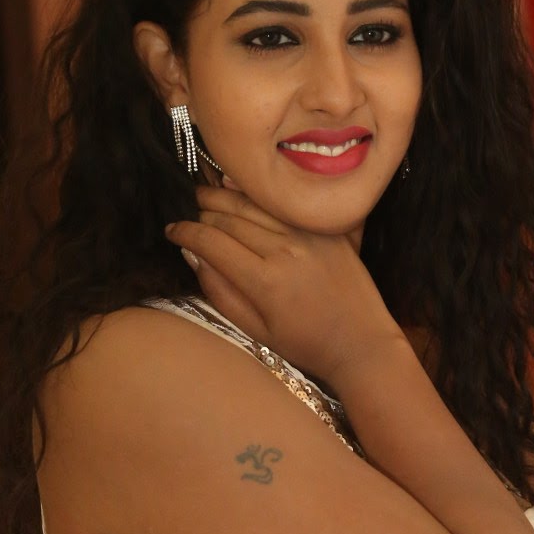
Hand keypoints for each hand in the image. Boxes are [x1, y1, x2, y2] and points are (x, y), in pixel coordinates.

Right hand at [165, 182, 402, 388]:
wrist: (361, 344)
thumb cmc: (306, 345)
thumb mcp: (255, 331)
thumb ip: (220, 292)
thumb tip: (193, 256)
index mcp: (265, 281)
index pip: (211, 242)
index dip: (184, 233)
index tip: (172, 233)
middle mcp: (285, 251)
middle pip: (228, 217)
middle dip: (200, 213)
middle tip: (187, 214)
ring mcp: (308, 236)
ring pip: (253, 205)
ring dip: (223, 197)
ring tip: (204, 197)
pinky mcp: (326, 229)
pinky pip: (283, 205)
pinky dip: (257, 195)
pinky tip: (237, 189)